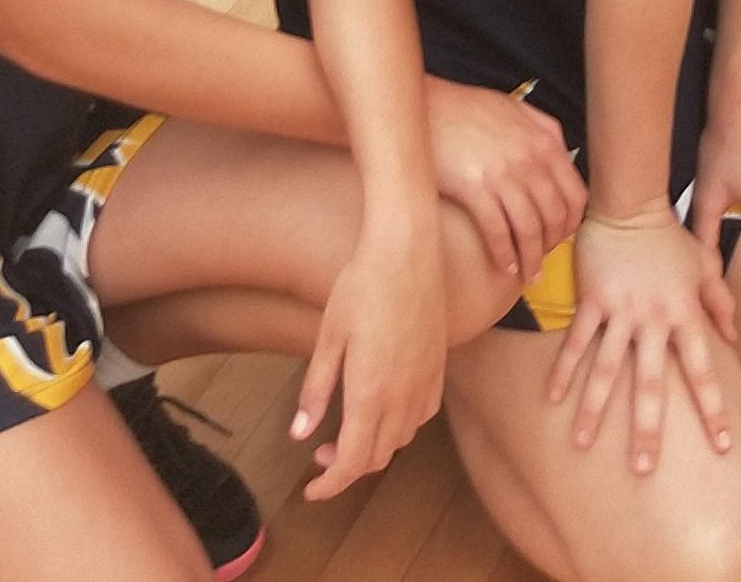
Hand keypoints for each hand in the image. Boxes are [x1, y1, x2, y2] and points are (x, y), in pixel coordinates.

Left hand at [291, 216, 449, 499]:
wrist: (407, 250)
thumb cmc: (361, 286)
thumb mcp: (328, 338)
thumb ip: (316, 390)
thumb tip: (301, 434)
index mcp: (370, 393)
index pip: (352, 462)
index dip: (331, 485)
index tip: (312, 491)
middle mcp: (403, 395)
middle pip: (378, 457)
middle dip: (348, 468)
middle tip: (321, 456)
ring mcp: (425, 382)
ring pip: (402, 439)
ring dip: (375, 448)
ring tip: (348, 433)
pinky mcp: (439, 366)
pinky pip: (423, 415)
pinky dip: (402, 428)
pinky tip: (384, 410)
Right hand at [427, 76, 586, 284]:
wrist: (421, 107)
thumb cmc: (465, 108)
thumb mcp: (514, 108)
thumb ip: (544, 130)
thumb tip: (563, 155)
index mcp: (544, 141)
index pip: (575, 195)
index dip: (570, 224)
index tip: (560, 238)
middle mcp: (529, 158)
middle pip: (554, 217)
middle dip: (551, 246)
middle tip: (543, 261)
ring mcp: (502, 174)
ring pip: (529, 229)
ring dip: (531, 258)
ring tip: (527, 273)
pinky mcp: (474, 188)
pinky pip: (497, 231)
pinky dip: (504, 254)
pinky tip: (504, 265)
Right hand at [550, 209, 735, 474]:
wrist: (630, 203)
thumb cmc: (670, 236)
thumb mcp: (704, 266)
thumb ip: (720, 301)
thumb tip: (735, 335)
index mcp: (684, 314)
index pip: (703, 370)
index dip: (713, 409)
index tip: (723, 446)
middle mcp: (654, 320)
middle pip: (652, 383)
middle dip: (648, 428)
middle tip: (643, 468)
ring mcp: (621, 312)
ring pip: (607, 369)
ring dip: (594, 409)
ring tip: (581, 443)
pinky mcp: (591, 301)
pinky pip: (576, 342)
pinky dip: (564, 370)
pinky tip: (553, 399)